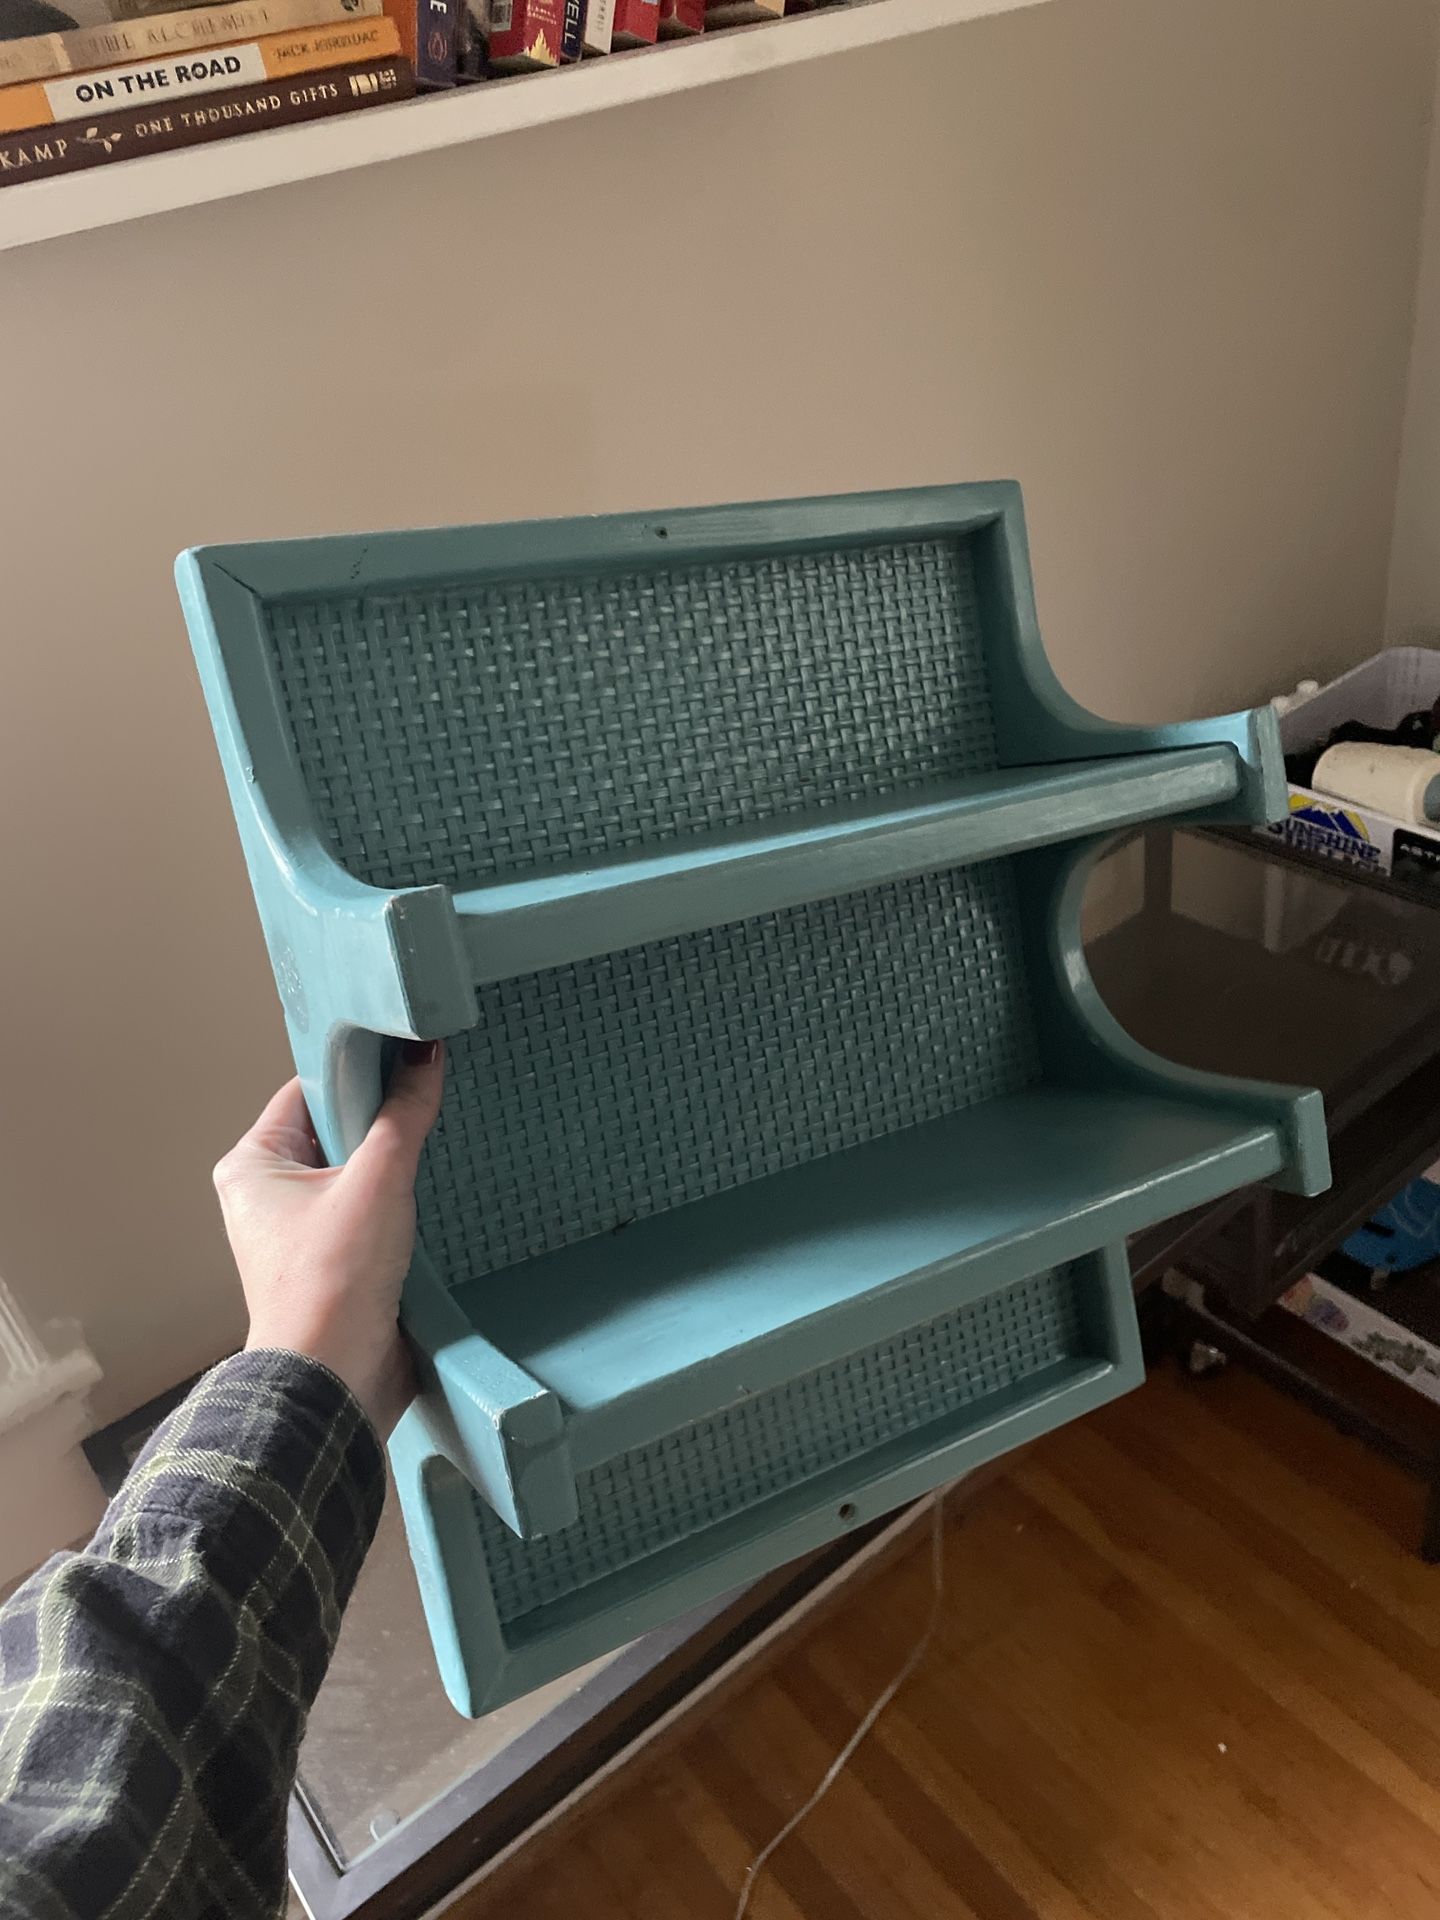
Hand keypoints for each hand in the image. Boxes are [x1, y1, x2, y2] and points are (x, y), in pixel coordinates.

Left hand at [213, 1041, 444, 1435]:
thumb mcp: (378, 1180)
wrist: (334, 1382)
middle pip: (336, 1129)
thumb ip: (406, 1112)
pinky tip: (433, 1198)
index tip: (409, 1049)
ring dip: (394, 1168)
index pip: (308, 1089)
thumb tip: (427, 1051)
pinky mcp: (331, 1265)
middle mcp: (266, 1195)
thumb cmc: (333, 1280)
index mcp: (252, 1164)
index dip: (358, 1068)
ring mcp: (298, 1233)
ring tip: (437, 1149)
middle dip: (382, 1120)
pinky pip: (368, 1214)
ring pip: (356, 1173)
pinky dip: (397, 1206)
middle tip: (432, 1099)